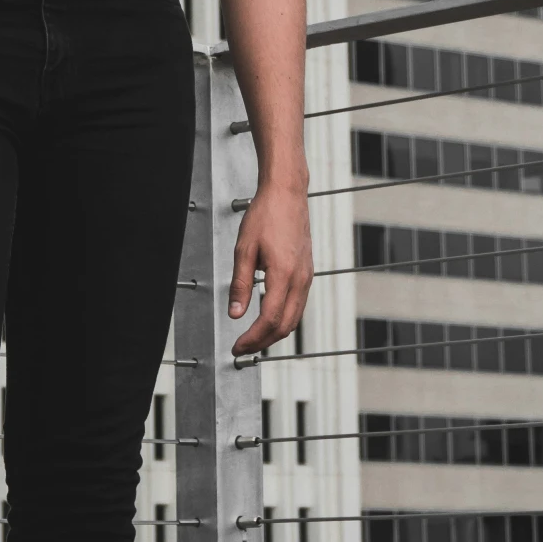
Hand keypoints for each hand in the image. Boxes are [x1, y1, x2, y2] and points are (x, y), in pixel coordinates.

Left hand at [227, 183, 312, 356]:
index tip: (237, 346)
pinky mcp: (307, 272)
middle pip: (285, 326)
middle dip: (263, 342)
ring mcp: (307, 277)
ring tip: (252, 337)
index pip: (269, 320)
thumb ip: (240, 285)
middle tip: (242, 348)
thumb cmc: (266, 215)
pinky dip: (283, 318)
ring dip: (274, 333)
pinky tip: (267, 317)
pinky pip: (298, 305)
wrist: (287, 194)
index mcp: (284, 275)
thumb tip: (235, 313)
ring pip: (294, 318)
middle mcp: (301, 279)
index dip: (252, 339)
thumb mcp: (243, 250)